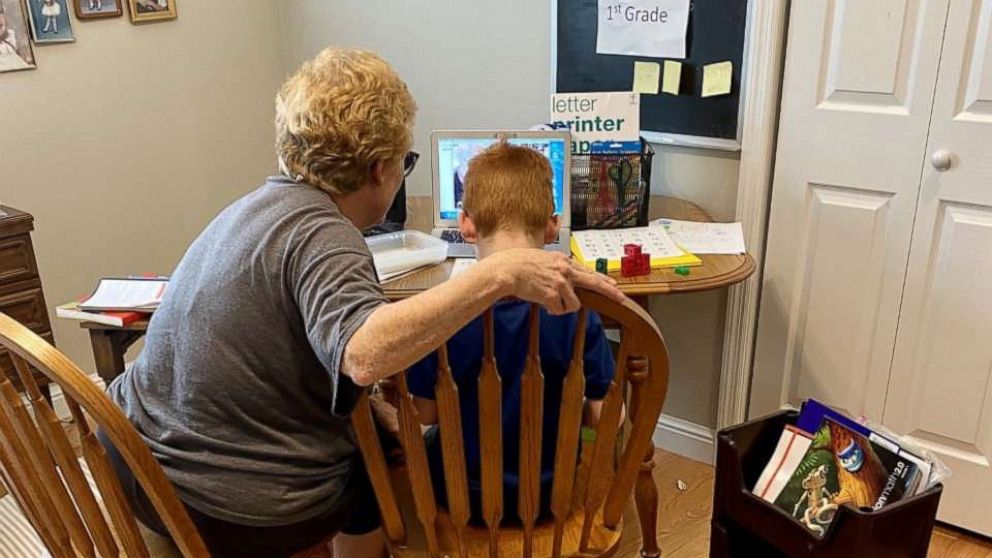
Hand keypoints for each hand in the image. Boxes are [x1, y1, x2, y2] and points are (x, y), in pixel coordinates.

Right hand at [483, 249, 623, 314]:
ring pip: (574, 303)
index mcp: (563, 261)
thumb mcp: (541, 260)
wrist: (506, 269)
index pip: (587, 271)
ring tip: (548, 302)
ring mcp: (561, 282)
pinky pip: (559, 310)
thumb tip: (563, 281)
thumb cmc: (517, 264)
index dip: (602, 280)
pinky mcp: (553, 294)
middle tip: (621, 298)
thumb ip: (555, 268)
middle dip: (609, 292)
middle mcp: (565, 270)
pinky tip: (542, 304)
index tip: (613, 285)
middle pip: (594, 282)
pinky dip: (552, 310)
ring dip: (563, 307)